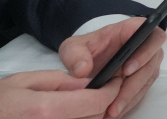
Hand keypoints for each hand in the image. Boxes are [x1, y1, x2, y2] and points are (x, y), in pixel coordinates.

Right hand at [0, 69, 120, 118]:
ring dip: (92, 116)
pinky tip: (74, 114)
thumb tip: (88, 83)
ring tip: (86, 102)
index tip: (114, 81)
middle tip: (103, 90)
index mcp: (45, 110)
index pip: (95, 102)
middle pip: (96, 118)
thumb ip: (60, 81)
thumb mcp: (23, 81)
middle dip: (103, 103)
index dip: (110, 90)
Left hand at [59, 17, 164, 118]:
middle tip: (115, 102)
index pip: (153, 37)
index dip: (145, 53)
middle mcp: (146, 46)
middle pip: (151, 65)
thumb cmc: (85, 48)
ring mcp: (147, 63)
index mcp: (134, 30)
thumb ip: (74, 55)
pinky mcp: (143, 78)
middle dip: (133, 85)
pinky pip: (141, 92)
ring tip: (111, 112)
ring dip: (130, 98)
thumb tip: (82, 70)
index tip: (127, 70)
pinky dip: (128, 103)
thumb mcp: (73, 47)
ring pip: (146, 81)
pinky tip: (113, 112)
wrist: (87, 60)